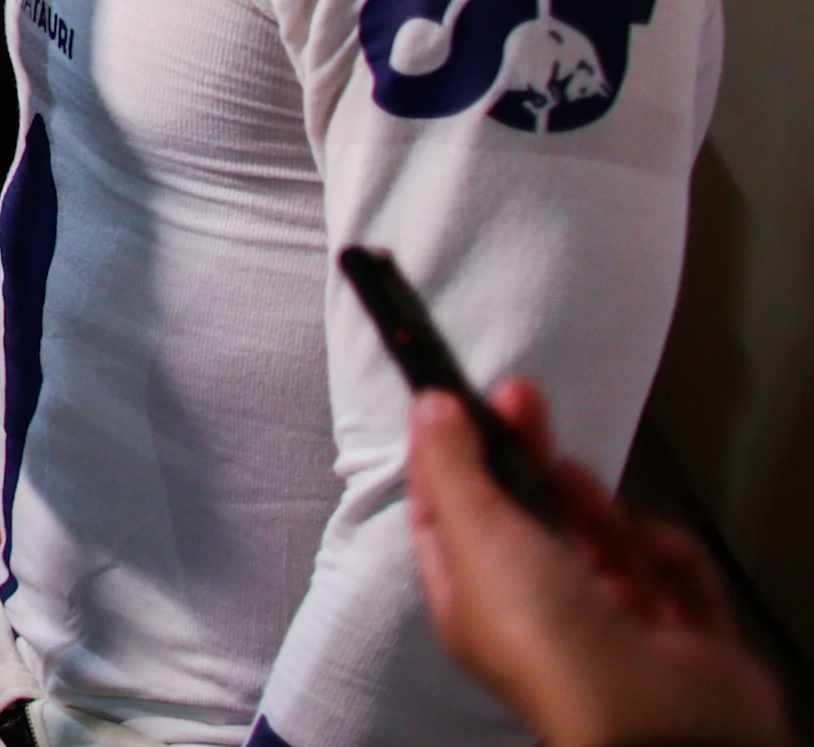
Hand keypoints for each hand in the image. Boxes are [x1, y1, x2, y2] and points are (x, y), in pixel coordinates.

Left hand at [410, 380, 789, 746]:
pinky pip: (674, 573)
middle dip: (525, 458)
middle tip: (525, 397)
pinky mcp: (682, 635)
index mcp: (475, 604)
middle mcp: (540, 619)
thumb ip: (452, 466)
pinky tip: (654, 547)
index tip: (458, 401)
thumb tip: (428, 408)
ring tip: (582, 488)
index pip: (450, 521)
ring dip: (593, 507)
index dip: (451, 459)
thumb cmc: (547, 632)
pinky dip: (667, 553)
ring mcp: (614, 627)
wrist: (653, 713)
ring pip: (602, 542)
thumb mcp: (475, 533)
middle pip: (528, 520)